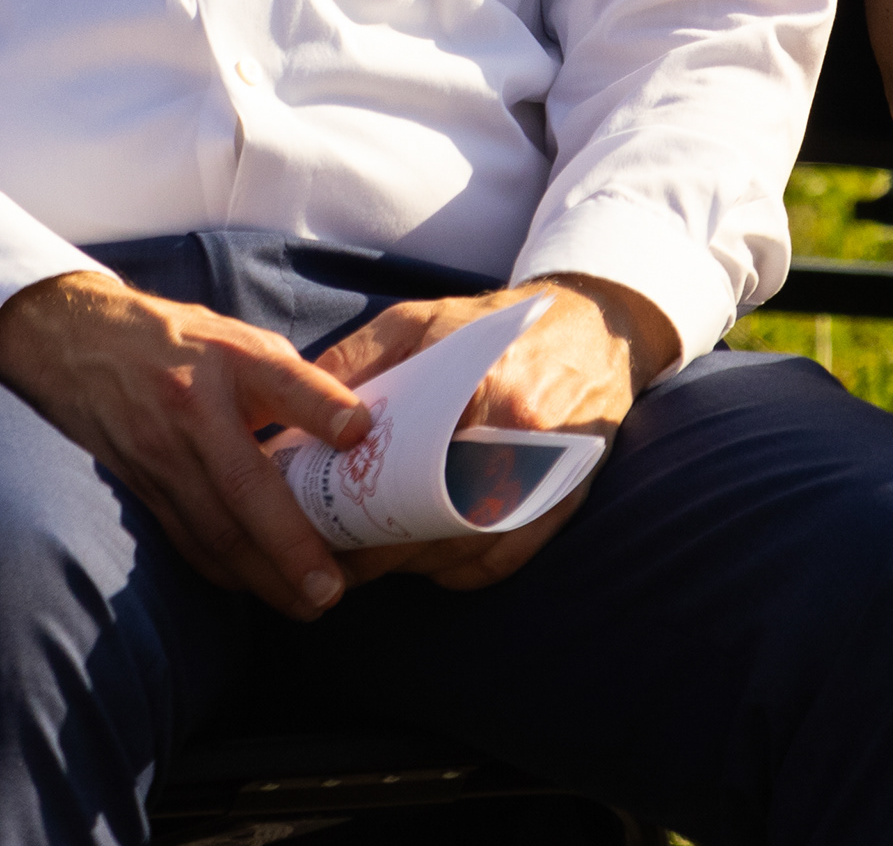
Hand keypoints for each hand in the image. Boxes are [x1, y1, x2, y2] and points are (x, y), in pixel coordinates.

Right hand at [0, 270, 375, 618]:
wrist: (79, 344)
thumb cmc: (176, 341)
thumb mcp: (238, 338)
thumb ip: (292, 381)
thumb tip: (354, 431)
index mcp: (224, 361)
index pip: (280, 383)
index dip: (320, 407)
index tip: (359, 434)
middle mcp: (189, 412)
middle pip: (242, 488)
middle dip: (289, 546)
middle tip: (333, 587)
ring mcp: (160, 455)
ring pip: (213, 530)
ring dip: (262, 576)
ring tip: (308, 603)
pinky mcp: (143, 488)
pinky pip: (188, 540)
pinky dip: (227, 571)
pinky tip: (259, 587)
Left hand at [313, 273, 670, 591]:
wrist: (594, 328)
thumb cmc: (494, 323)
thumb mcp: (420, 319)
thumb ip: (359, 355)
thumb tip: (298, 409)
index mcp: (483, 394)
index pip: (408, 469)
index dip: (358, 504)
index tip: (318, 517)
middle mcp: (521, 444)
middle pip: (433, 523)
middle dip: (377, 548)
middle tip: (332, 551)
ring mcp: (545, 482)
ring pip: (464, 552)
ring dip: (411, 565)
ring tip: (365, 561)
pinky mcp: (561, 506)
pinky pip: (500, 563)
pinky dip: (456, 573)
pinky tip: (423, 562)